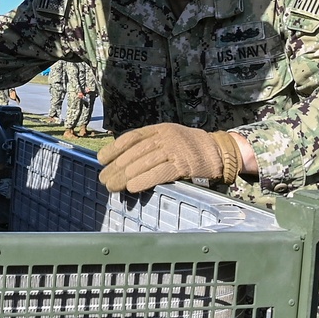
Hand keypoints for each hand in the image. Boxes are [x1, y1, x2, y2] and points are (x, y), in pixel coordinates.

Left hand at [97, 123, 240, 192]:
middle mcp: (164, 137)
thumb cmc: (188, 146)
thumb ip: (149, 144)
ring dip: (125, 177)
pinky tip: (132, 187)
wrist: (218, 150)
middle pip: (133, 154)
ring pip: (143, 164)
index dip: (113, 149)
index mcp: (158, 129)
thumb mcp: (168, 137)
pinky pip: (159, 173)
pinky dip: (144, 180)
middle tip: (104, 179)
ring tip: (112, 186)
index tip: (100, 160)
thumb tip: (124, 160)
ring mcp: (173, 150)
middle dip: (116, 168)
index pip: (130, 138)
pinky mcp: (183, 165)